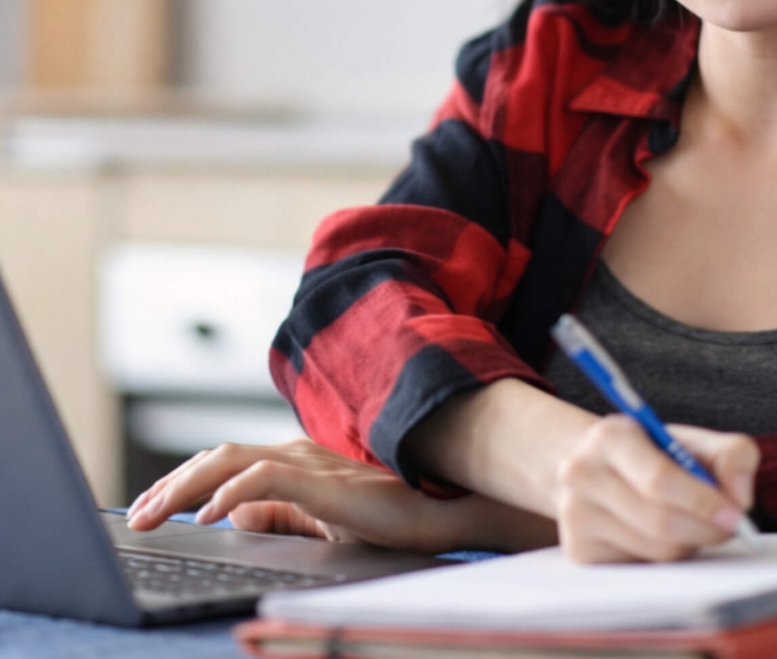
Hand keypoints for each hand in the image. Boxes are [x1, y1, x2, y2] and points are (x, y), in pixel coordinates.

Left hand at [125, 438, 493, 554]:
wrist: (437, 515)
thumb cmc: (384, 520)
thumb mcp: (316, 522)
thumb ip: (278, 514)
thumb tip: (232, 515)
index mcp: (293, 462)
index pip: (224, 462)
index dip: (182, 481)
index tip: (150, 506)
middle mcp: (295, 454)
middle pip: (218, 457)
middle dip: (170, 484)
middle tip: (138, 516)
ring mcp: (310, 464)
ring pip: (232, 461)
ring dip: (187, 486)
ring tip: (156, 513)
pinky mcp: (324, 482)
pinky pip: (267, 480)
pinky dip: (232, 492)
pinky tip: (211, 513)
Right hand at [553, 416, 759, 562]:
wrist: (597, 465)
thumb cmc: (654, 454)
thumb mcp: (692, 441)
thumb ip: (732, 454)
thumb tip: (740, 496)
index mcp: (612, 436)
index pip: (660, 480)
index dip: (703, 501)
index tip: (735, 514)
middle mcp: (582, 473)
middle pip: (660, 522)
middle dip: (704, 529)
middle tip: (728, 526)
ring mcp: (575, 514)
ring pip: (655, 550)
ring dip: (687, 543)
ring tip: (689, 522)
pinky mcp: (579, 550)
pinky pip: (640, 568)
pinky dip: (664, 559)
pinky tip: (662, 535)